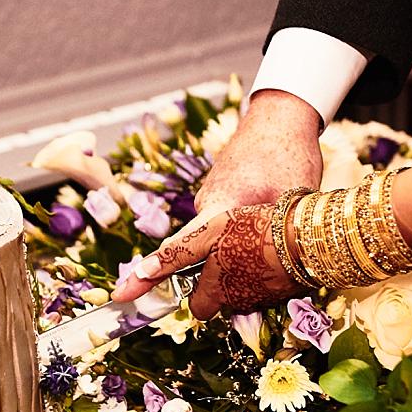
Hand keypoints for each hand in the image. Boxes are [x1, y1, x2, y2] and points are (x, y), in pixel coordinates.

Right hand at [110, 90, 321, 309]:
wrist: (283, 114)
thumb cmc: (287, 154)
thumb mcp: (288, 203)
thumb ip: (270, 240)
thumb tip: (268, 280)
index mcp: (217, 208)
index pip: (177, 249)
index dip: (150, 274)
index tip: (122, 292)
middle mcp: (207, 203)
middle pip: (191, 252)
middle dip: (196, 276)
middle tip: (202, 297)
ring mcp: (212, 196)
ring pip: (212, 241)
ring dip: (228, 257)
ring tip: (262, 253)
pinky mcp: (223, 192)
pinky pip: (222, 225)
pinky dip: (235, 238)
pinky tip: (262, 236)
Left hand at [111, 204, 300, 319]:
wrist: (310, 237)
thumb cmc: (256, 230)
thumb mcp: (208, 234)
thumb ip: (173, 257)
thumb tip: (134, 278)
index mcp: (217, 291)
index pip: (196, 307)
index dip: (194, 291)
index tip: (195, 277)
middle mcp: (240, 302)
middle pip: (220, 300)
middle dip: (219, 283)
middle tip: (227, 252)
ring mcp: (265, 300)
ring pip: (243, 293)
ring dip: (242, 275)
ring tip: (251, 246)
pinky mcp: (286, 293)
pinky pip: (266, 287)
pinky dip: (263, 273)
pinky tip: (270, 252)